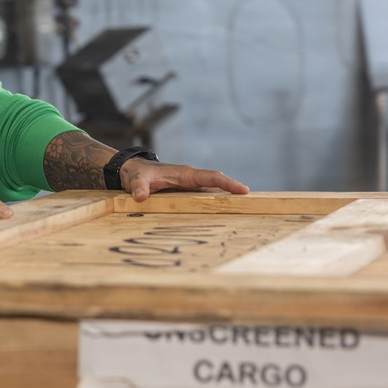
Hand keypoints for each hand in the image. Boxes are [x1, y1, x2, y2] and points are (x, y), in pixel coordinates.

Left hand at [121, 159, 249, 202]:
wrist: (132, 171)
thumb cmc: (137, 173)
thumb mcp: (136, 179)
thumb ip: (138, 187)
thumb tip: (141, 197)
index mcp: (185, 174)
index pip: (211, 176)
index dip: (227, 183)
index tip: (243, 190)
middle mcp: (192, 179)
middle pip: (218, 185)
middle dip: (235, 192)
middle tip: (254, 204)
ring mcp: (191, 187)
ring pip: (214, 192)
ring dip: (228, 200)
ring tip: (246, 212)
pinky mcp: (188, 194)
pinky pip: (206, 199)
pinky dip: (216, 205)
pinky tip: (225, 216)